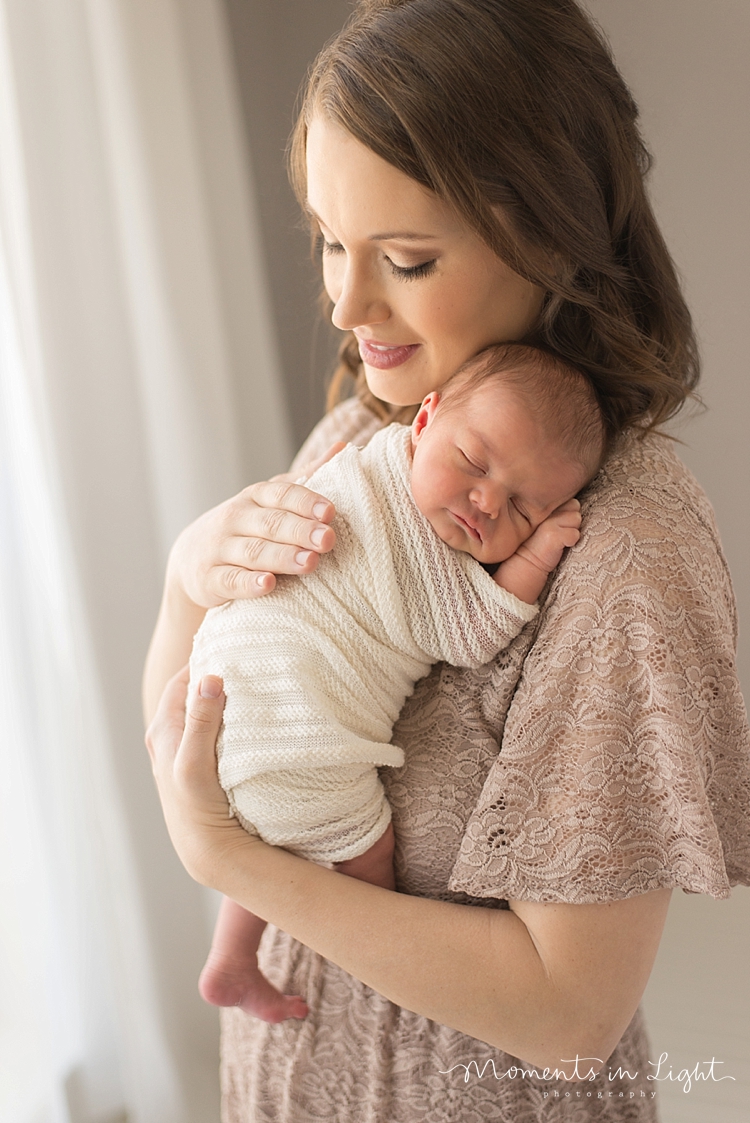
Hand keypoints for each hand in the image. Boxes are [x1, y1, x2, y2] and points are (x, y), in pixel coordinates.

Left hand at [145, 667, 254, 885]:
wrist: (210, 849)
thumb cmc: (197, 807)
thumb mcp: (195, 762)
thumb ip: (201, 721)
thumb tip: (209, 678)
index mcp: (162, 730)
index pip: (182, 680)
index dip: (204, 661)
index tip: (232, 647)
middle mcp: (171, 737)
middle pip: (194, 693)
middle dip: (217, 676)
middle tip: (247, 662)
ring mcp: (188, 751)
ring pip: (206, 711)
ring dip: (226, 699)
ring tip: (254, 684)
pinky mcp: (205, 764)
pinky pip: (216, 729)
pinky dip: (231, 718)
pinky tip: (252, 717)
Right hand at [167, 443, 344, 608]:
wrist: (191, 557)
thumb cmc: (245, 526)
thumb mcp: (270, 500)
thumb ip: (305, 479)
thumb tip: (342, 448)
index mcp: (254, 497)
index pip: (281, 493)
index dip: (306, 502)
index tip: (330, 512)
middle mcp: (236, 519)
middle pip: (271, 523)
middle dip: (301, 531)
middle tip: (327, 540)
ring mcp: (220, 549)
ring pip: (253, 552)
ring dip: (282, 557)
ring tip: (309, 562)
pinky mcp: (210, 579)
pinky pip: (230, 580)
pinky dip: (248, 584)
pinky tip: (267, 585)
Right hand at [515, 497, 581, 574]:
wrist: (526, 562)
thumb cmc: (541, 542)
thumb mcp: (549, 522)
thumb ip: (560, 511)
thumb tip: (577, 505)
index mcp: (545, 506)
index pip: (570, 500)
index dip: (569, 512)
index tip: (560, 524)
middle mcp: (545, 510)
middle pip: (575, 505)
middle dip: (572, 518)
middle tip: (561, 531)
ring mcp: (549, 521)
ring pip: (576, 518)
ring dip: (572, 529)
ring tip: (560, 538)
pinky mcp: (552, 534)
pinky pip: (575, 534)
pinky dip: (571, 542)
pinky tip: (560, 547)